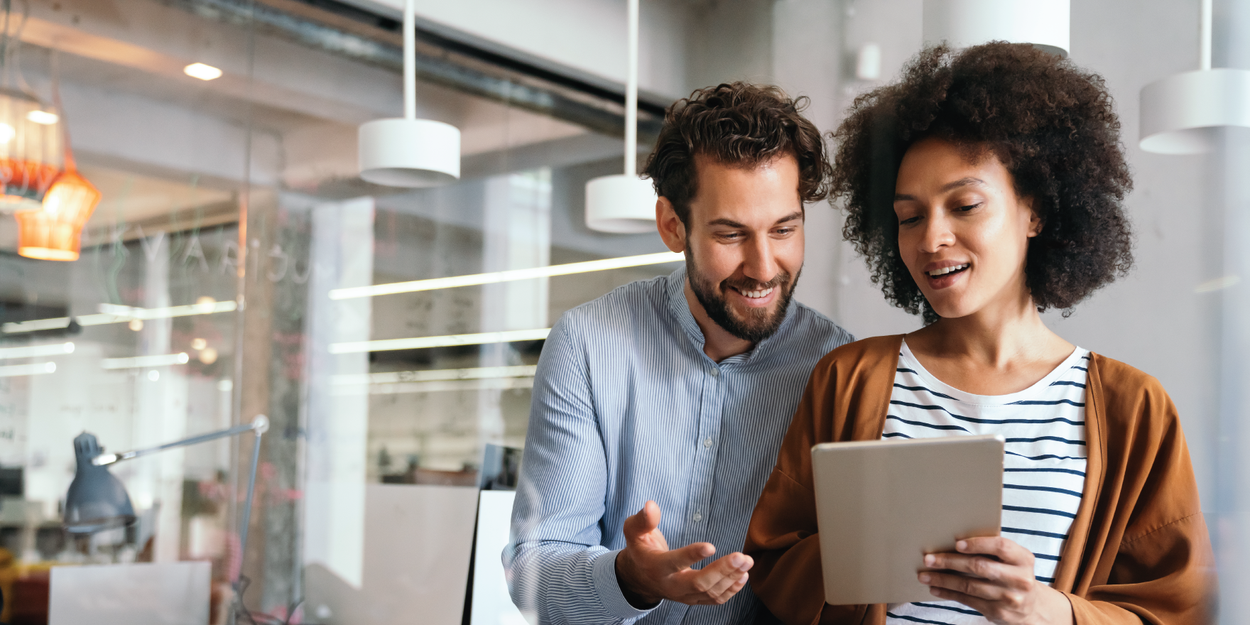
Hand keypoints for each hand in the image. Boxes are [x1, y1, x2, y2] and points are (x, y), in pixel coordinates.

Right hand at [614, 501, 752, 607]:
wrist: (639, 577)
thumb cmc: (641, 549)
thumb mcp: (634, 532)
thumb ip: (642, 520)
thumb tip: (651, 505)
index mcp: (655, 566)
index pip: (674, 562)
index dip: (691, 555)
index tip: (711, 545)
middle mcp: (670, 585)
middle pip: (698, 583)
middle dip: (722, 570)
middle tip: (742, 557)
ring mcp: (683, 595)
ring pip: (710, 593)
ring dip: (731, 578)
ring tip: (747, 562)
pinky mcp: (693, 600)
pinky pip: (714, 600)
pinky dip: (731, 590)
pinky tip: (742, 577)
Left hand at [919, 537, 1073, 624]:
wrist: (1032, 608)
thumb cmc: (1013, 575)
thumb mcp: (1013, 561)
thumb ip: (993, 551)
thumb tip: (952, 541)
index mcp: (1023, 559)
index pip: (1001, 547)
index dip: (978, 544)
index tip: (956, 543)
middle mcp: (1020, 579)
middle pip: (979, 566)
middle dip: (950, 562)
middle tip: (928, 558)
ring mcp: (1009, 598)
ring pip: (969, 586)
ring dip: (943, 580)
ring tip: (924, 575)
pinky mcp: (999, 612)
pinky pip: (968, 600)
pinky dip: (948, 593)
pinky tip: (936, 588)